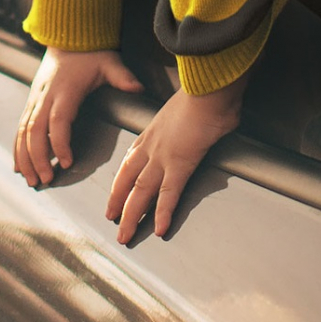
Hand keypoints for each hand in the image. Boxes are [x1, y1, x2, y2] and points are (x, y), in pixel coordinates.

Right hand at [14, 47, 141, 186]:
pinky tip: (19, 166)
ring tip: (31, 180)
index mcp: (65, 90)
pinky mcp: (31, 101)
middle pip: (35, 131)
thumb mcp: (109, 62)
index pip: (58, 120)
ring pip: (23, 131)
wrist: (67, 36)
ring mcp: (36, 99)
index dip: (59, 143)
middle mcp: (46, 96)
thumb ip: (122, 77)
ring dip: (24, 157)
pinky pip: (20, 127)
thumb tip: (138, 87)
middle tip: (46, 181)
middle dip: (37, 158)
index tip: (66, 162)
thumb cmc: (89, 52)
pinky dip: (18, 147)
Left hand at [106, 76, 246, 242]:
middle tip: (111, 219)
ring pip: (140, 192)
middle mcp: (152, 145)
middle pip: (128, 179)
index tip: (116, 192)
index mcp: (153, 131)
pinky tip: (160, 230)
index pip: (130, 160)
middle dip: (118, 201)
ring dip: (131, 216)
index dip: (121, 179)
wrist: (208, 86)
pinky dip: (163, 213)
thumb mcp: (190, 106)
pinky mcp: (180, 164)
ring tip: (125, 235)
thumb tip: (210, 119)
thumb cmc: (204, 91)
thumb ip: (192, 117)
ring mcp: (164, 156)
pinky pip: (169, 195)